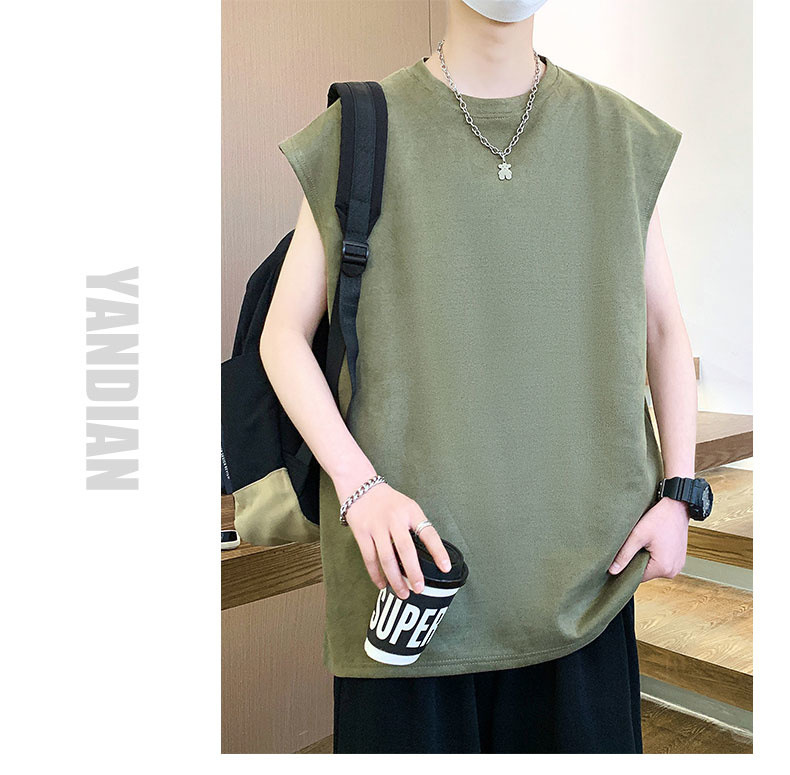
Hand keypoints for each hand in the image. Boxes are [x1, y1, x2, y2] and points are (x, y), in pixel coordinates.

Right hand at [338, 482, 452, 599]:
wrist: (359, 485)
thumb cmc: (387, 500)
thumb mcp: (407, 506)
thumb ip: (416, 526)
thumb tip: (428, 555)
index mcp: (410, 511)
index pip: (428, 533)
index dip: (438, 551)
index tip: (444, 567)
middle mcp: (394, 518)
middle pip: (406, 550)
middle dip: (413, 572)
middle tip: (419, 588)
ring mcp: (377, 526)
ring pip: (387, 558)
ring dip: (395, 579)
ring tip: (403, 592)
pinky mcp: (361, 533)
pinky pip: (369, 558)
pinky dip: (376, 574)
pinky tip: (382, 584)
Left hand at [608, 497, 689, 581]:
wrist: (677, 505)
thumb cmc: (660, 517)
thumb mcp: (638, 535)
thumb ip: (624, 554)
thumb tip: (613, 570)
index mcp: (663, 568)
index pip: (637, 577)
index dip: (627, 567)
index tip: (622, 555)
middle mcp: (673, 571)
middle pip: (646, 572)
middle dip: (637, 561)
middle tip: (633, 545)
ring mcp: (678, 565)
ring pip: (653, 567)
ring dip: (646, 557)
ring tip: (644, 542)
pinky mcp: (679, 559)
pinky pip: (662, 562)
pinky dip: (655, 554)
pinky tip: (652, 542)